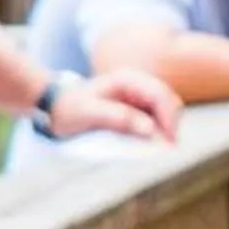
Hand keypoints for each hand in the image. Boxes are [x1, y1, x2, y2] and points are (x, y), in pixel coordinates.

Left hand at [51, 68, 182, 143]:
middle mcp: (137, 83)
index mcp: (127, 79)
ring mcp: (138, 94)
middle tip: (167, 149)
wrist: (56, 106)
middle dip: (171, 124)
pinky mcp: (137, 106)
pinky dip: (158, 129)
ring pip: (166, 110)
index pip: (161, 95)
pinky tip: (149, 142)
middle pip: (169, 102)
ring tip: (159, 147)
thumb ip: (119, 119)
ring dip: (166, 127)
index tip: (170, 142)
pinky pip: (156, 117)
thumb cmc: (70, 109)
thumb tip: (150, 129)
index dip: (169, 119)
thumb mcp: (89, 114)